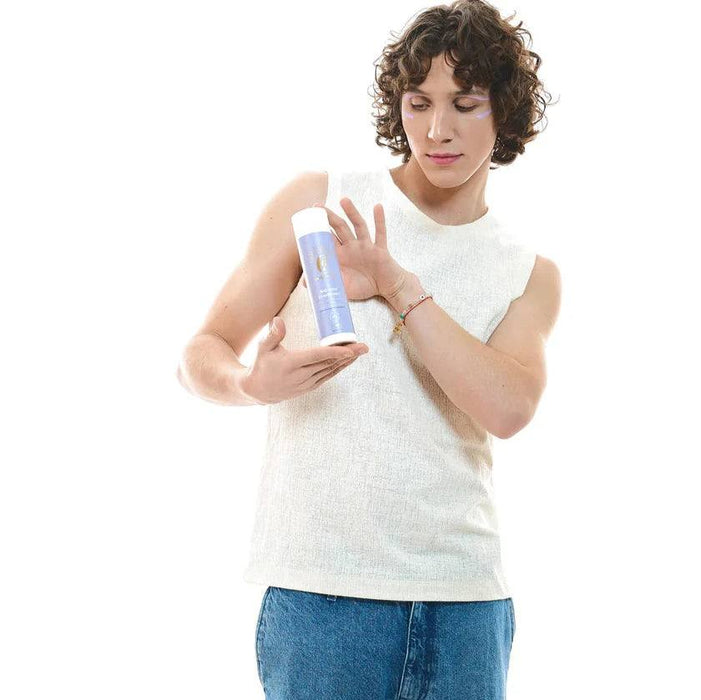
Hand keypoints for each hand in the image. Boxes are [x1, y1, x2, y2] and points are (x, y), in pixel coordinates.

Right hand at [241, 316, 368, 404]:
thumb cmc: (262, 365)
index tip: (350, 349)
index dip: (335, 352)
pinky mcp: (309, 387)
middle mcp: (301, 375)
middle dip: (348, 355)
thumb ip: (273, 334)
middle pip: (329, 363)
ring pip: (331, 371)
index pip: (317, 356)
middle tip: (364, 346)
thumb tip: (279, 320)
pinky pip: (328, 377)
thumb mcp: (263, 348)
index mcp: (291, 363)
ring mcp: (306, 383)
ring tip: (360, 352)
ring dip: (347, 362)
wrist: (258, 390)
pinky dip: (339, 369)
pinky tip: (348, 362)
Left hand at [301, 198, 407, 300]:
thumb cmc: (364, 287)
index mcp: (342, 255)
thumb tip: (304, 284)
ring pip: (358, 226)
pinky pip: (380, 234)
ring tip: (343, 200)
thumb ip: (326, 284)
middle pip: (340, 228)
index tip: (308, 219)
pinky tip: (377, 207)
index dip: (318, 229)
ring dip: (352, 213)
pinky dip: (379, 220)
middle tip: (318, 206)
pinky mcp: (380, 250)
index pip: (328, 238)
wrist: (387, 289)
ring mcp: (366, 246)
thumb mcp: (342, 288)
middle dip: (329, 216)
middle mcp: (353, 247)